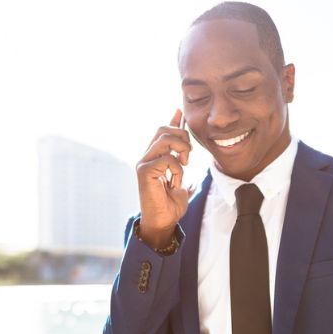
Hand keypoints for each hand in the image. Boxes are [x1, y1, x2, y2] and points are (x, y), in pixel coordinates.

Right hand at [135, 109, 192, 249]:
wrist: (163, 222)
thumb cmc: (171, 204)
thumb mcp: (180, 177)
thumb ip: (181, 161)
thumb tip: (185, 151)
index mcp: (155, 157)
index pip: (163, 132)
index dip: (173, 120)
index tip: (181, 111)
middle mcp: (147, 157)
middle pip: (163, 130)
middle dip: (182, 137)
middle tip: (189, 156)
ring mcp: (143, 163)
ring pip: (165, 139)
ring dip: (181, 150)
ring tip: (184, 165)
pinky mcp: (144, 171)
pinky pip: (167, 159)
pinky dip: (177, 170)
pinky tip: (175, 182)